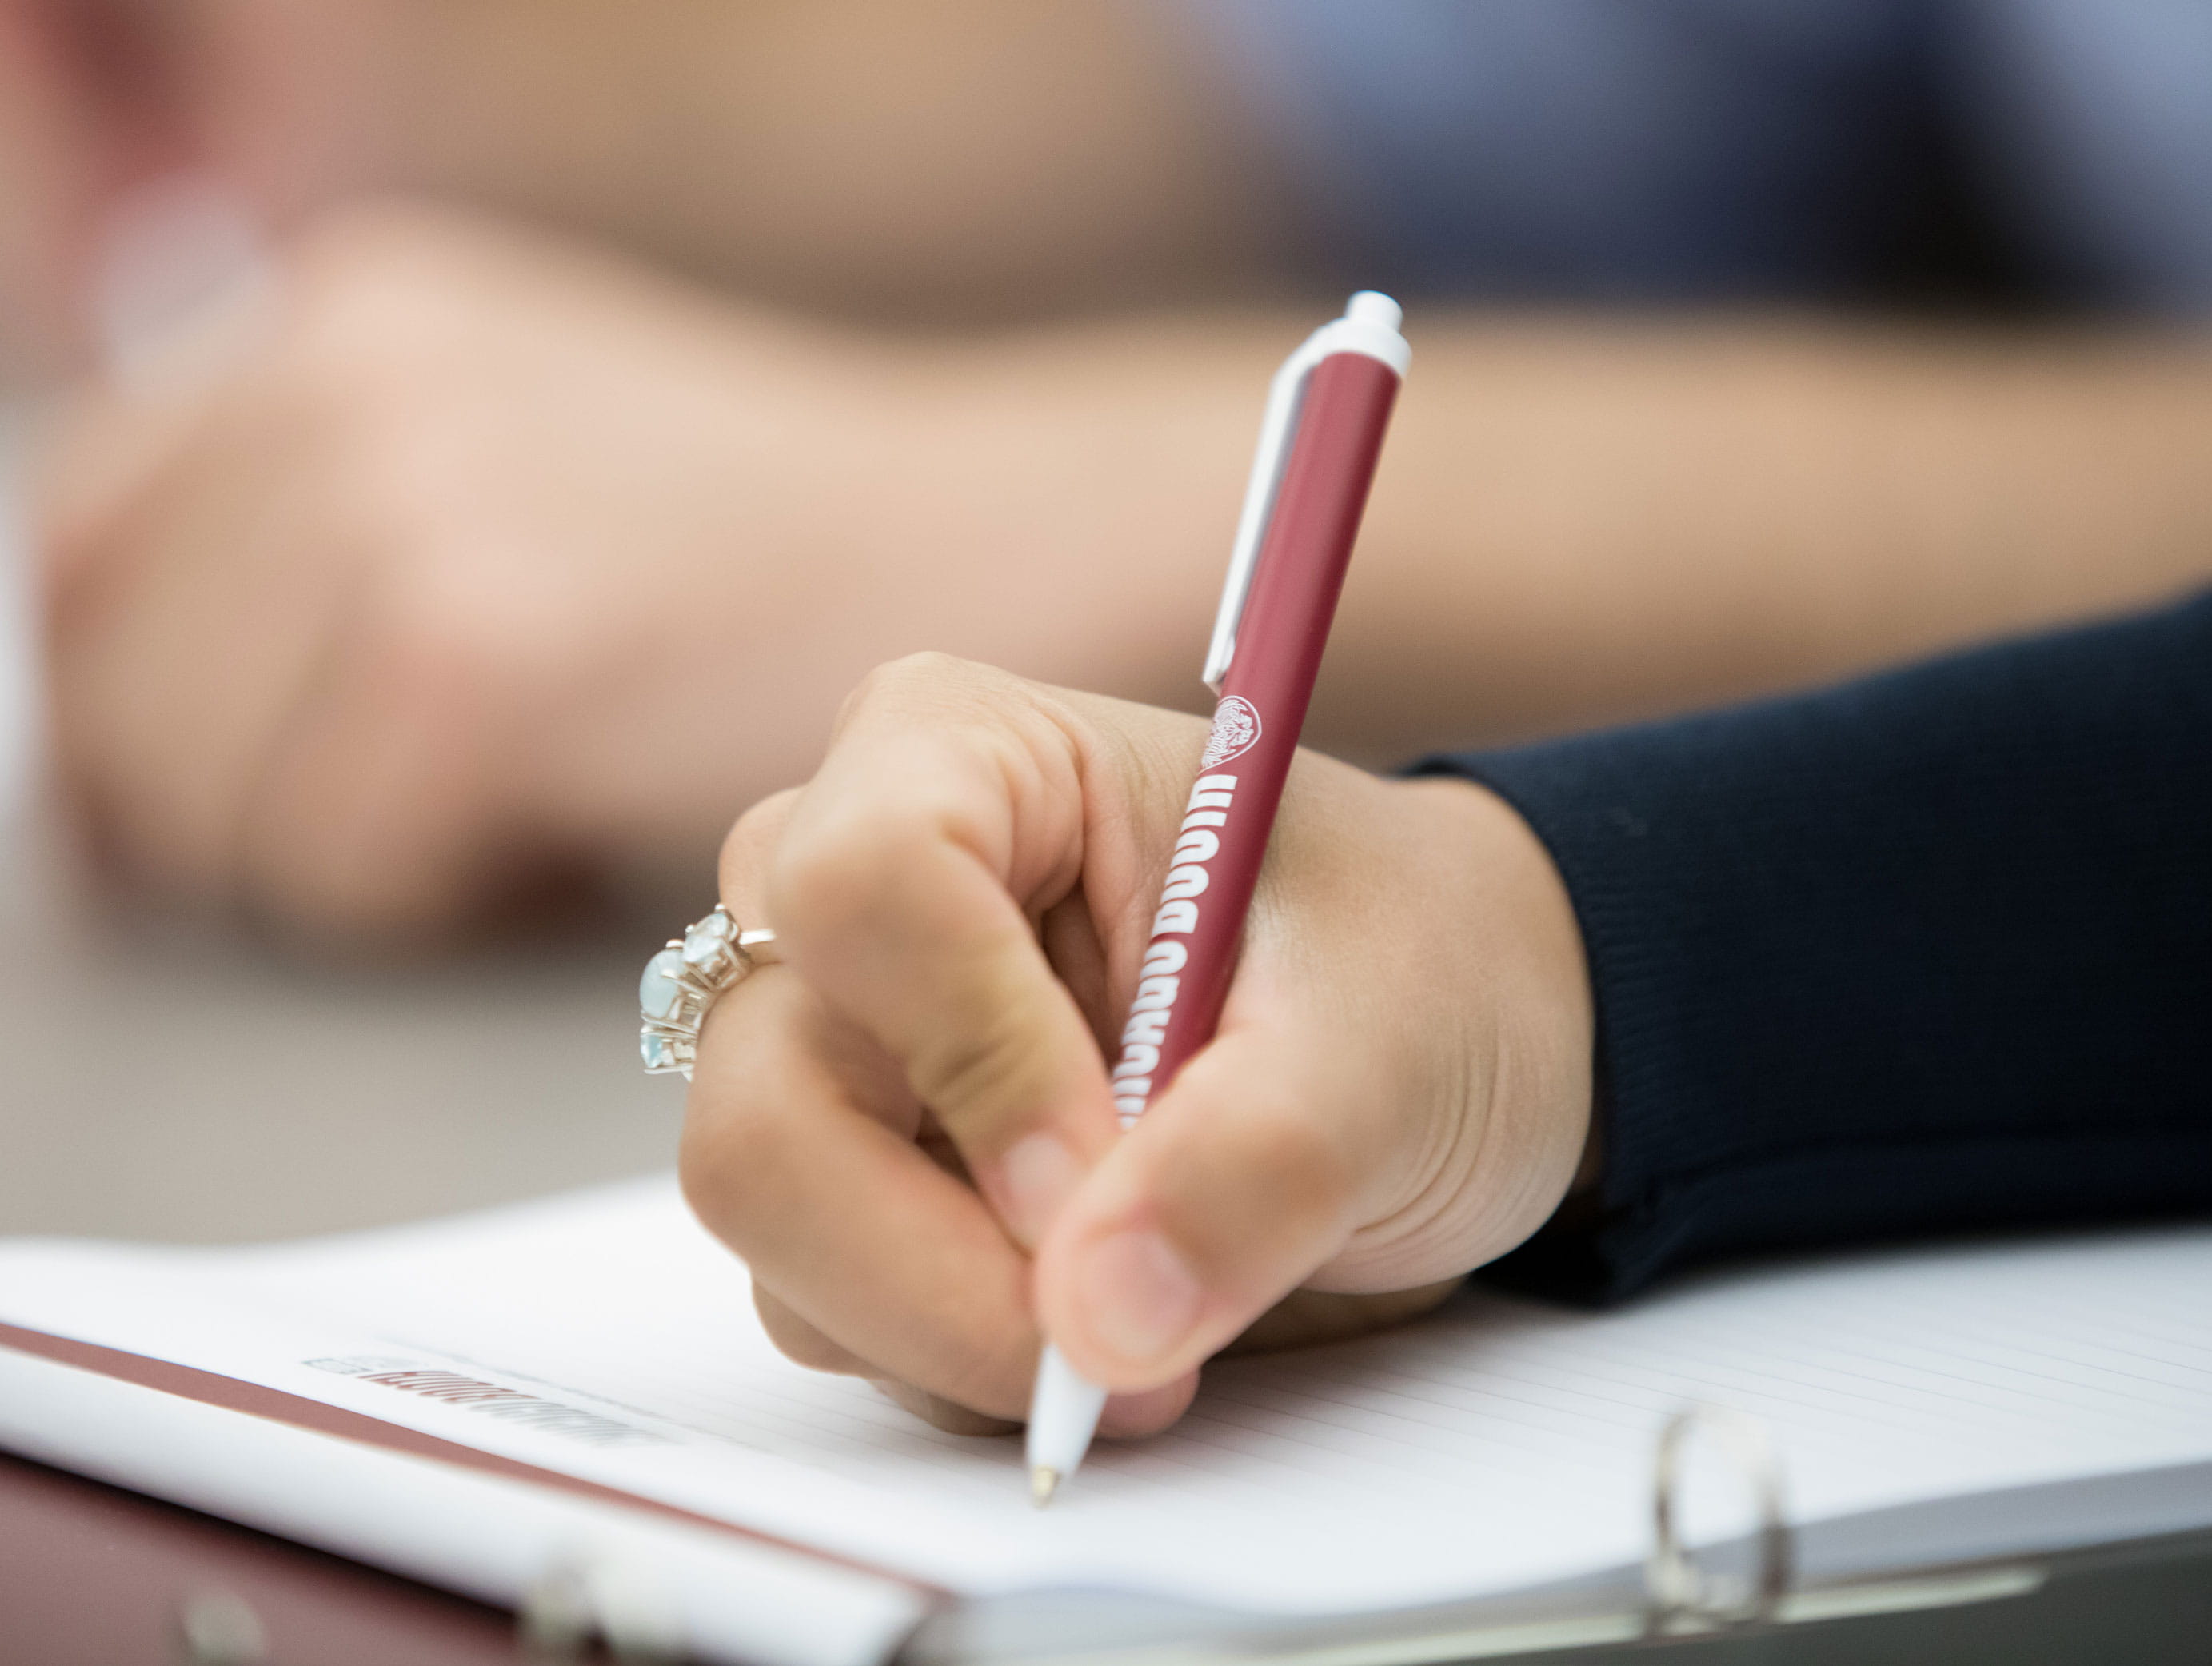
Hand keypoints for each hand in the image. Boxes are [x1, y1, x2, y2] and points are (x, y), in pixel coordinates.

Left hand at [34, 203, 1244, 947]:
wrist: (995, 542)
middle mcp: (341, 386)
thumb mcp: (503, 437)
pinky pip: (326, 874)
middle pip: (112, 693)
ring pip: (201, 805)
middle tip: (367, 856)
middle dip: (204, 820)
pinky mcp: (480, 660)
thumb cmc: (761, 539)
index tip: (150, 811)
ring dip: (321, 875)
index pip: (71, 545)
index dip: (96, 703)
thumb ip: (304, 519)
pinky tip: (535, 861)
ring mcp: (405, 513)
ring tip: (480, 840)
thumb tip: (103, 728)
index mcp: (334, 316)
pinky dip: (416, 910)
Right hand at [678, 655, 1593, 1435]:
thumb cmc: (1414, 974)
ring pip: (777, 1227)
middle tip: (1118, 1342)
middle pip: (765, 1103)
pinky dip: (954, 1357)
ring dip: (955, 1324)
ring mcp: (829, 1043)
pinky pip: (823, 1311)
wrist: (1446, 1048)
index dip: (976, 1063)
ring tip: (1153, 1312)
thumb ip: (1254, 1165)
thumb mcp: (1386, 1051)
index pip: (867, 887)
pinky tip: (1100, 1309)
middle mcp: (848, 887)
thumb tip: (1095, 1315)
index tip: (1105, 1184)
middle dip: (929, 1263)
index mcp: (962, 754)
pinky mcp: (846, 1176)